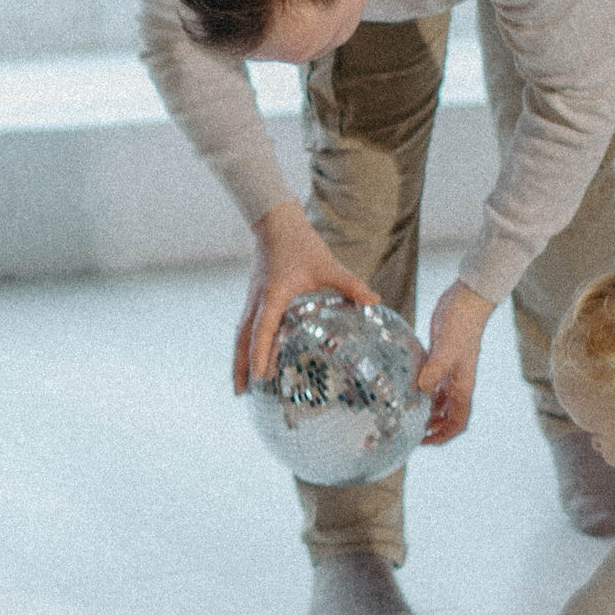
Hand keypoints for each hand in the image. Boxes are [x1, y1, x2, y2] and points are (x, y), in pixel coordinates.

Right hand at [236, 202, 377, 393]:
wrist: (275, 221)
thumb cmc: (301, 243)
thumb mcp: (327, 265)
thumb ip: (350, 284)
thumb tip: (375, 301)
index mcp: (273, 296)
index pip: (263, 331)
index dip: (260, 355)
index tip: (260, 378)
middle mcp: (258, 301)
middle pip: (243, 339)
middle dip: (241, 366)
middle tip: (241, 393)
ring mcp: (253, 299)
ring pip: (241, 334)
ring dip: (239, 358)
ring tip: (240, 383)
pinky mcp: (255, 296)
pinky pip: (246, 326)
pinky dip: (245, 344)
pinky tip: (251, 355)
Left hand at [415, 281, 494, 444]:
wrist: (466, 299)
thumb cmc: (461, 323)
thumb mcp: (447, 347)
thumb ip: (436, 368)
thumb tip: (422, 390)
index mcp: (463, 385)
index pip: (458, 421)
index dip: (444, 435)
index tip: (424, 442)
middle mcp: (458, 382)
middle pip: (447, 415)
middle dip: (431, 428)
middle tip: (407, 433)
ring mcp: (449, 371)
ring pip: (438, 401)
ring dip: (425, 411)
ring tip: (403, 416)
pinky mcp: (440, 359)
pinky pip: (431, 383)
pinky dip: (420, 391)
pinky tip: (404, 389)